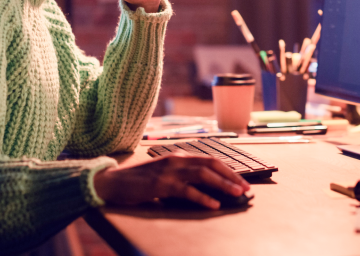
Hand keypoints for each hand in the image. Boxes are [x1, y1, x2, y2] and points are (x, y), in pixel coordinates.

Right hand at [93, 152, 250, 208]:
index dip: (228, 170)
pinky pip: (186, 190)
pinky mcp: (161, 184)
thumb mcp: (166, 172)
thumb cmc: (141, 180)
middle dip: (231, 176)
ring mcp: (170, 171)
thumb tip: (207, 187)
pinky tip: (213, 204)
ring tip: (236, 193)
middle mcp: (178, 159)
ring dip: (222, 184)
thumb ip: (184, 175)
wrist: (114, 182)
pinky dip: (202, 197)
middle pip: (211, 164)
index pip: (211, 159)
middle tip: (246, 188)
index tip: (242, 180)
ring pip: (203, 175)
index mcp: (180, 156)